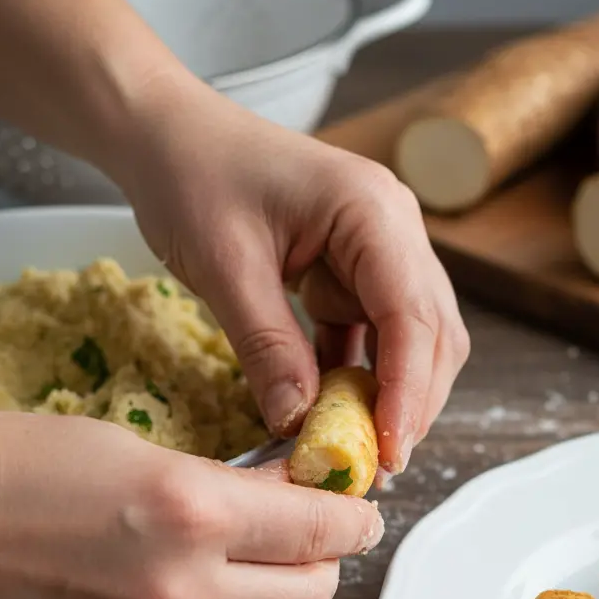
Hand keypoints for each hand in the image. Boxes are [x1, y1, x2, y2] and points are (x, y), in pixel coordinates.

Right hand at [0, 412, 382, 598]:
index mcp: (190, 512)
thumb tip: (279, 497)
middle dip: (328, 568)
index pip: (322, 528)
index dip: (354, 516)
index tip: (359, 508)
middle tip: (316, 541)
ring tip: (257, 571)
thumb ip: (220, 483)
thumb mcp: (128, 445)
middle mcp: (181, 594)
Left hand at [115, 77, 470, 476]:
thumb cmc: (192, 176)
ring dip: (389, 395)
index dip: (408, 391)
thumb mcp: (225, 268)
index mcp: (373, 213)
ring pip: (410, 340)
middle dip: (410, 402)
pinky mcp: (352, 273)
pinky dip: (357, 378)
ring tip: (357, 448)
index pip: (413, 316)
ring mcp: (378, 252)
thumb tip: (298, 425)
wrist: (167, 133)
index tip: (390, 452)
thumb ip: (268, 348)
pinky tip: (334, 414)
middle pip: (431, 333)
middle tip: (375, 465)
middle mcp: (393, 231)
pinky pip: (371, 336)